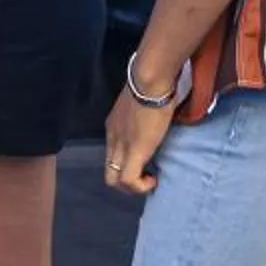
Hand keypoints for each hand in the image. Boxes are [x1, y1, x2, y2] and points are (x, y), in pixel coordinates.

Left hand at [102, 59, 177, 194]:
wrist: (150, 79)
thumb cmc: (152, 83)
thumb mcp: (143, 103)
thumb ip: (143, 114)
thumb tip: (157, 118)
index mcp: (114, 126)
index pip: (112, 155)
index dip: (127, 165)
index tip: (146, 163)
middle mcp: (112, 138)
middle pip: (109, 172)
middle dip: (127, 182)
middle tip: (147, 176)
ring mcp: (121, 145)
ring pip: (114, 180)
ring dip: (134, 186)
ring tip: (151, 179)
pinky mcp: (134, 150)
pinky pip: (128, 180)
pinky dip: (140, 186)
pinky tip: (154, 179)